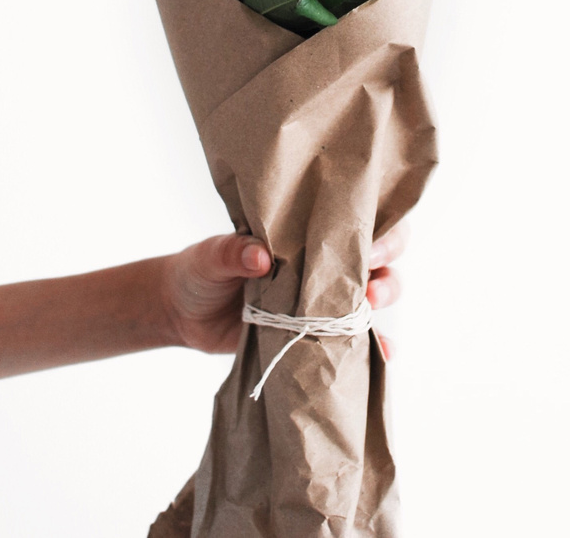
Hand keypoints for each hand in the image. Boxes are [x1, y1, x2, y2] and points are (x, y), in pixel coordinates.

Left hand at [164, 224, 408, 355]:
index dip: (375, 224)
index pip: (352, 217)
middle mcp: (323, 262)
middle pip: (378, 256)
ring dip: (382, 298)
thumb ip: (233, 252)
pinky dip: (375, 346)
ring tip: (369, 308)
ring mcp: (323, 298)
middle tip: (370, 282)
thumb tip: (260, 256)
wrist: (184, 314)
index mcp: (303, 231)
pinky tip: (385, 353)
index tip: (371, 242)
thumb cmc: (201, 270)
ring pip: (374, 293)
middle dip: (385, 266)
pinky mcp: (316, 332)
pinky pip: (354, 338)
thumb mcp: (211, 255)